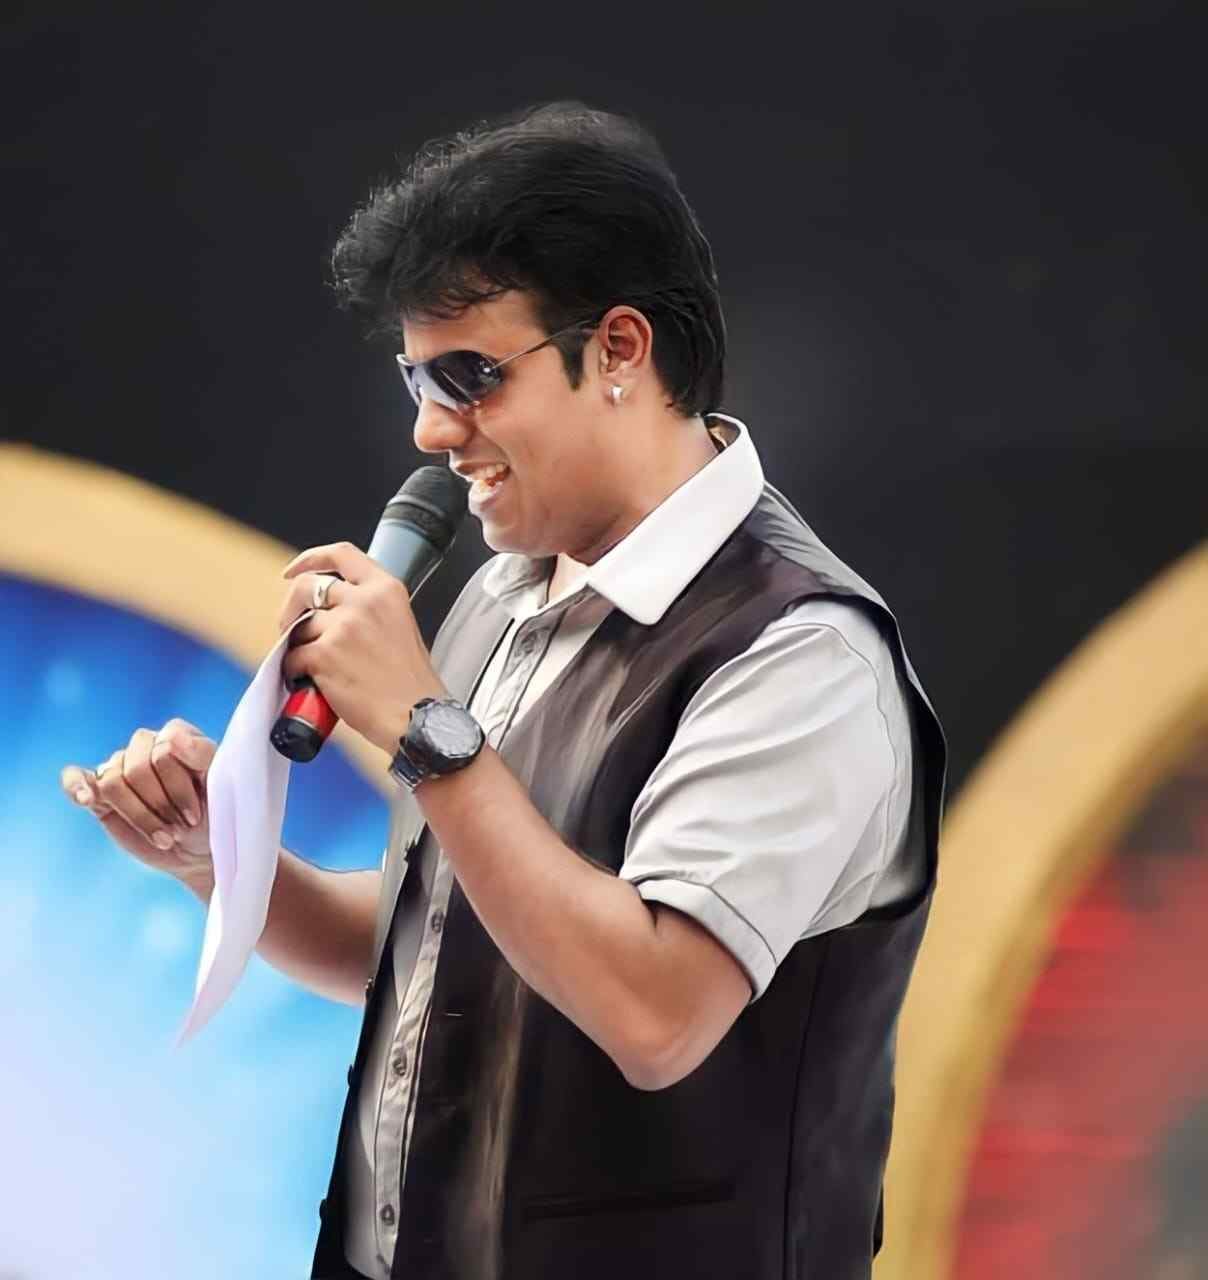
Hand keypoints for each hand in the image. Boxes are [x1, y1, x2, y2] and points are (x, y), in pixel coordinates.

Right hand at [60, 718, 216, 894]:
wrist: (201, 849)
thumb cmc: (216, 813)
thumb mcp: (219, 784)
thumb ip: (201, 754)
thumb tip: (170, 736)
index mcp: (176, 736)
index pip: (162, 750)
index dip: (177, 787)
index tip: (195, 815)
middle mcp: (145, 747)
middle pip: (135, 768)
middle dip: (159, 805)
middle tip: (180, 828)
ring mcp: (121, 769)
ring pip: (112, 782)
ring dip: (138, 816)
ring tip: (164, 837)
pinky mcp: (101, 795)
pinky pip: (75, 778)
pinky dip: (76, 786)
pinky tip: (88, 799)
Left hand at [278, 542, 445, 754]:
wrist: (418, 718)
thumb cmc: (411, 683)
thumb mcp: (400, 625)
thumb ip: (370, 607)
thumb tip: (329, 607)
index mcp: (386, 590)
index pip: (341, 554)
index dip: (311, 559)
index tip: (294, 570)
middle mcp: (364, 601)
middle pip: (306, 586)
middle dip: (291, 606)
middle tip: (291, 626)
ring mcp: (343, 627)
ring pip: (299, 626)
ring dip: (299, 646)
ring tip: (316, 666)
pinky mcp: (324, 654)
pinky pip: (292, 656)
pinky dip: (295, 671)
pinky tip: (312, 683)